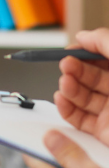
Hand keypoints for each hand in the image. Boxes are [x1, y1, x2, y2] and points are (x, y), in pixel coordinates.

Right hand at [55, 29, 108, 144]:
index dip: (88, 51)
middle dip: (76, 70)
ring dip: (69, 89)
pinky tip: (62, 99)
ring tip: (64, 83)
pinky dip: (67, 110)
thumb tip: (85, 36)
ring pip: (83, 97)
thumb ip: (107, 42)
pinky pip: (79, 119)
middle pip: (93, 77)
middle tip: (65, 65)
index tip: (73, 48)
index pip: (106, 58)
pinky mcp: (103, 131)